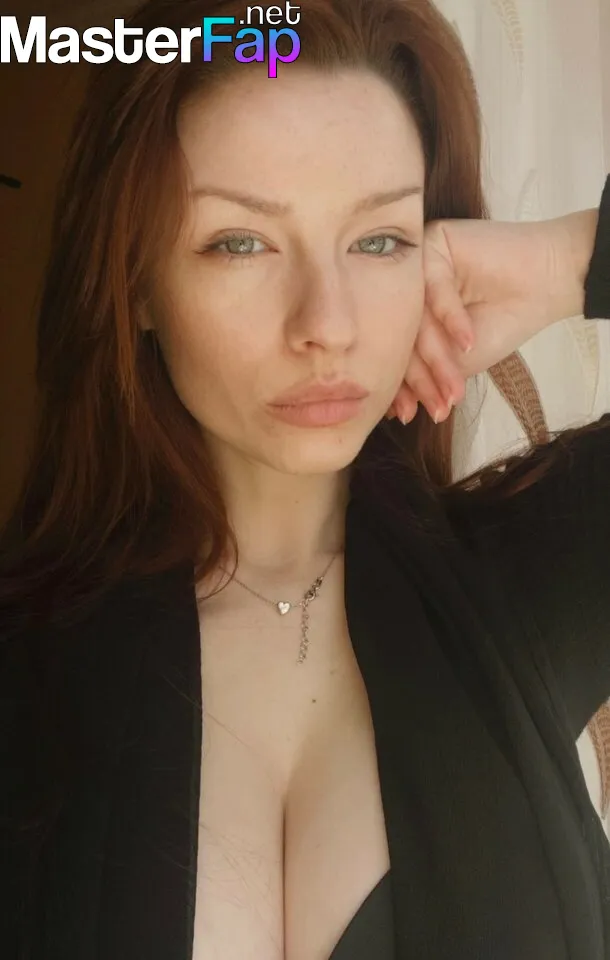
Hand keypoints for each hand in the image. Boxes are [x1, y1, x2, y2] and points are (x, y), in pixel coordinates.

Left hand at [388, 211, 589, 423]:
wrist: (547, 282)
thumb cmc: (503, 320)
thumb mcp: (459, 359)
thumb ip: (428, 374)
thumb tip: (393, 410)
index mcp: (403, 313)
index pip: (396, 351)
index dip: (403, 387)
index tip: (409, 416)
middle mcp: (403, 288)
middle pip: (403, 336)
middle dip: (422, 378)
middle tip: (438, 406)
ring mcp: (416, 265)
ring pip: (417, 318)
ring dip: (438, 358)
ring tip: (454, 387)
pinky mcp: (435, 243)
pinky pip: (435, 289)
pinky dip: (453, 320)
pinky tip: (468, 343)